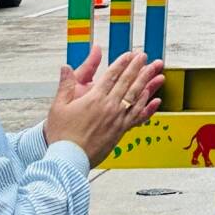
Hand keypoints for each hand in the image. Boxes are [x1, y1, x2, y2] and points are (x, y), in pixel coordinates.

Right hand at [45, 49, 165, 166]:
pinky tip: (155, 100)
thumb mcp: (58, 107)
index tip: (130, 55)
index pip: (112, 75)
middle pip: (127, 82)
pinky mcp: (120, 131)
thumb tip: (65, 67)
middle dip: (138, 67)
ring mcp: (117, 119)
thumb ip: (65, 85)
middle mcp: (109, 107)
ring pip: (136, 96)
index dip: (122, 63)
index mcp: (94, 98)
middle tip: (145, 57)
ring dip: (147, 82)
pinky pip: (138, 116)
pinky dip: (148, 107)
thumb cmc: (62, 136)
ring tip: (156, 71)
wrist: (68, 159)